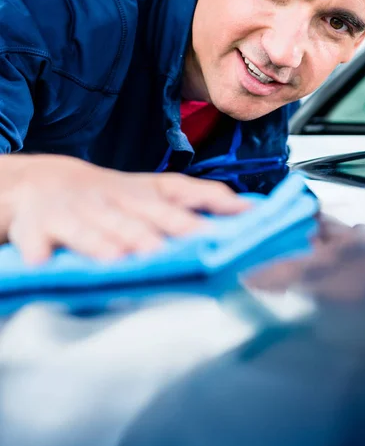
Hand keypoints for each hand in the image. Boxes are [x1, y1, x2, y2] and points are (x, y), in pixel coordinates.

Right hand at [2, 155, 249, 263]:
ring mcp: (72, 211)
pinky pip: (35, 240)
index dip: (206, 202)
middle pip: (137, 216)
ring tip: (117, 257)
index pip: (177, 193)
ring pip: (89, 228)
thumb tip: (248, 210)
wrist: (41, 182)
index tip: (234, 217)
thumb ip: (195, 200)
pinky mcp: (35, 226)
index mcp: (139, 192)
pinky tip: (42, 262)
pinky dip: (38, 250)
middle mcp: (110, 199)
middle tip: (179, 248)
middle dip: (160, 231)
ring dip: (103, 241)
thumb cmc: (107, 194)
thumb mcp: (149, 191)